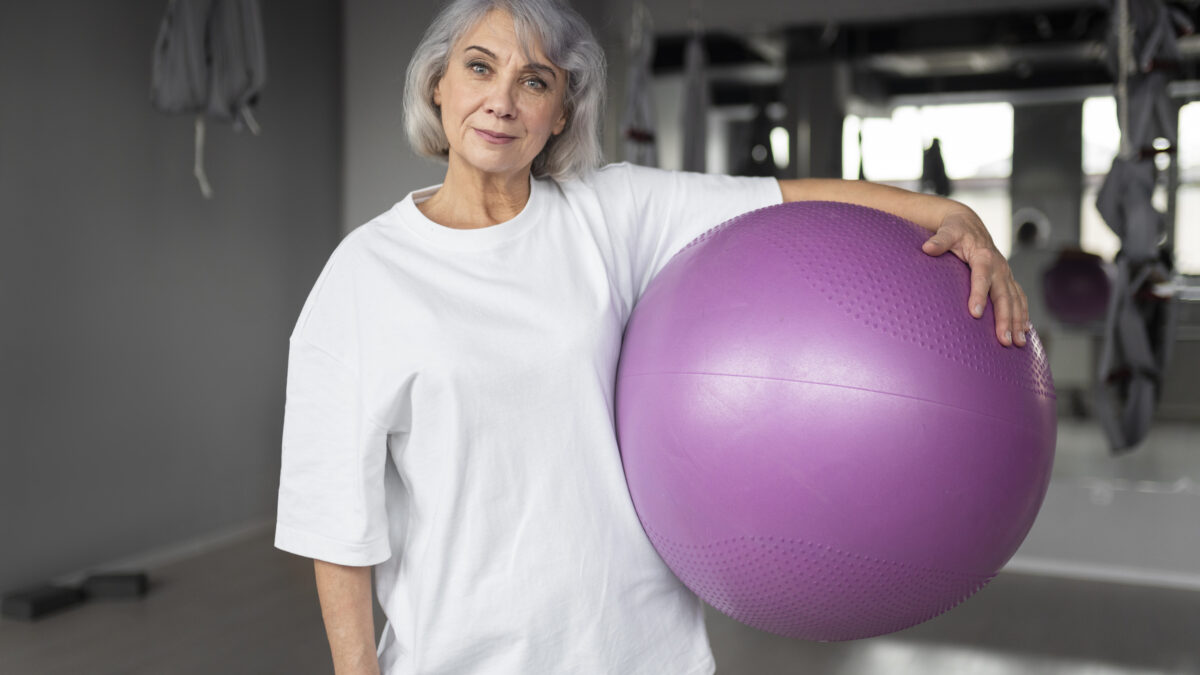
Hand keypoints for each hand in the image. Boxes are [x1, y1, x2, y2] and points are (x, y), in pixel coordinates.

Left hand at [921, 209, 1028, 346]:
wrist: (970, 224)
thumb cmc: (956, 229)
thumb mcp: (947, 231)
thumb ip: (939, 240)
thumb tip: (927, 248)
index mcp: (984, 256)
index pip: (981, 278)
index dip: (978, 295)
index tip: (975, 314)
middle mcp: (999, 267)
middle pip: (1004, 295)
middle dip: (1005, 318)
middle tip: (1003, 340)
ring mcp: (1005, 274)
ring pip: (1015, 300)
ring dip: (1018, 322)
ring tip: (1017, 343)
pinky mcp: (1007, 280)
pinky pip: (1019, 299)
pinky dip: (1023, 315)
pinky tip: (1024, 332)